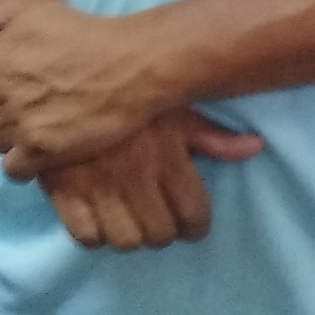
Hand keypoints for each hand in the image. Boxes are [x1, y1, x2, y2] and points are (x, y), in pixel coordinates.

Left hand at [0, 0, 187, 177]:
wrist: (130, 65)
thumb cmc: (86, 33)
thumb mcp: (36, 12)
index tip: (11, 92)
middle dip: (1, 113)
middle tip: (29, 114)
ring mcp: (17, 123)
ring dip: (11, 139)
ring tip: (36, 134)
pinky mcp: (40, 150)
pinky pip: (13, 169)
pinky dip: (21, 166)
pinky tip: (40, 157)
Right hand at [29, 107, 265, 251]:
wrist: (58, 73)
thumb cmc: (124, 90)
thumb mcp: (173, 107)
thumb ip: (211, 135)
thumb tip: (255, 148)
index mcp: (166, 157)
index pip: (194, 215)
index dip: (195, 226)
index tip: (190, 224)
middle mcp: (135, 177)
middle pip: (160, 234)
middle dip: (163, 232)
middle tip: (157, 221)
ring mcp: (97, 186)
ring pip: (125, 241)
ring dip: (130, 236)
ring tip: (128, 223)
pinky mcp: (61, 189)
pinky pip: (85, 236)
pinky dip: (94, 235)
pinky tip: (97, 219)